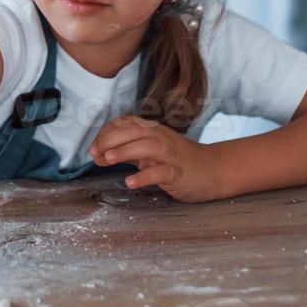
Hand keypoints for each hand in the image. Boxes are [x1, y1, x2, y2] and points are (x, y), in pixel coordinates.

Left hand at [89, 116, 223, 202]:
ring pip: (146, 146)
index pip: (125, 124)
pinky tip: (131, 182)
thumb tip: (102, 153)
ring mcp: (171, 154)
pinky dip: (145, 176)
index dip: (106, 133)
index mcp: (152, 130)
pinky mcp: (179, 172)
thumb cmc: (179, 159)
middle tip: (95, 154)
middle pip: (133, 131)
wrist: (213, 169)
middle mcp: (161, 138)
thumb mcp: (152, 149)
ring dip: (125, 151)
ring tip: (108, 160)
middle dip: (110, 140)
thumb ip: (129, 149)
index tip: (93, 148)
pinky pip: (161, 172)